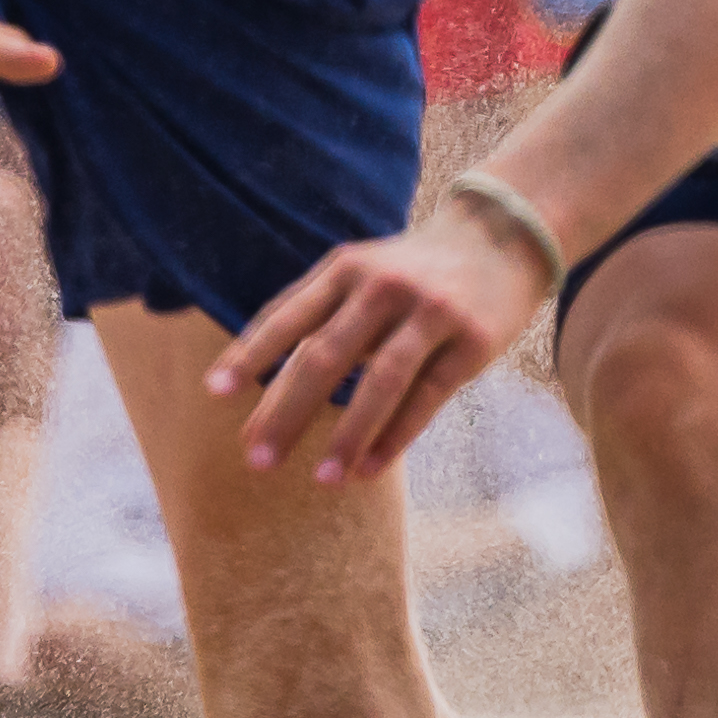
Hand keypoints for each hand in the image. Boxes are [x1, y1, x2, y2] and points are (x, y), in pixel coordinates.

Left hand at [205, 201, 549, 480]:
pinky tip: (368, 469)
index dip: (251, 354)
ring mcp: (431, 313)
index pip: (288, 316)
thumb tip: (259, 376)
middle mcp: (383, 287)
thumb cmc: (414, 268)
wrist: (502, 236)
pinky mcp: (472, 342)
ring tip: (321, 480)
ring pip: (380, 381)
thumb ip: (317, 310)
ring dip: (346, 436)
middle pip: (325, 357)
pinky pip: (428, 397)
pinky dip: (395, 436)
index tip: (215, 392)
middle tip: (257, 460)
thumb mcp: (362, 269)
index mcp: (346, 269)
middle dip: (286, 411)